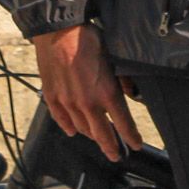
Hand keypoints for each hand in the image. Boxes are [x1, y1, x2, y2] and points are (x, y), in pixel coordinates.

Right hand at [32, 25, 143, 161]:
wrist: (58, 33)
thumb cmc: (88, 41)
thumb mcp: (114, 58)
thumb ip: (123, 79)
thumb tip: (131, 92)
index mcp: (106, 93)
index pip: (123, 123)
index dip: (131, 136)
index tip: (136, 144)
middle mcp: (87, 103)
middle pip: (101, 133)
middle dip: (111, 147)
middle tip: (116, 155)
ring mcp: (68, 103)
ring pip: (81, 128)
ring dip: (91, 136)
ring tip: (98, 139)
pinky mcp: (52, 98)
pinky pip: (61, 119)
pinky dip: (68, 127)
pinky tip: (73, 131)